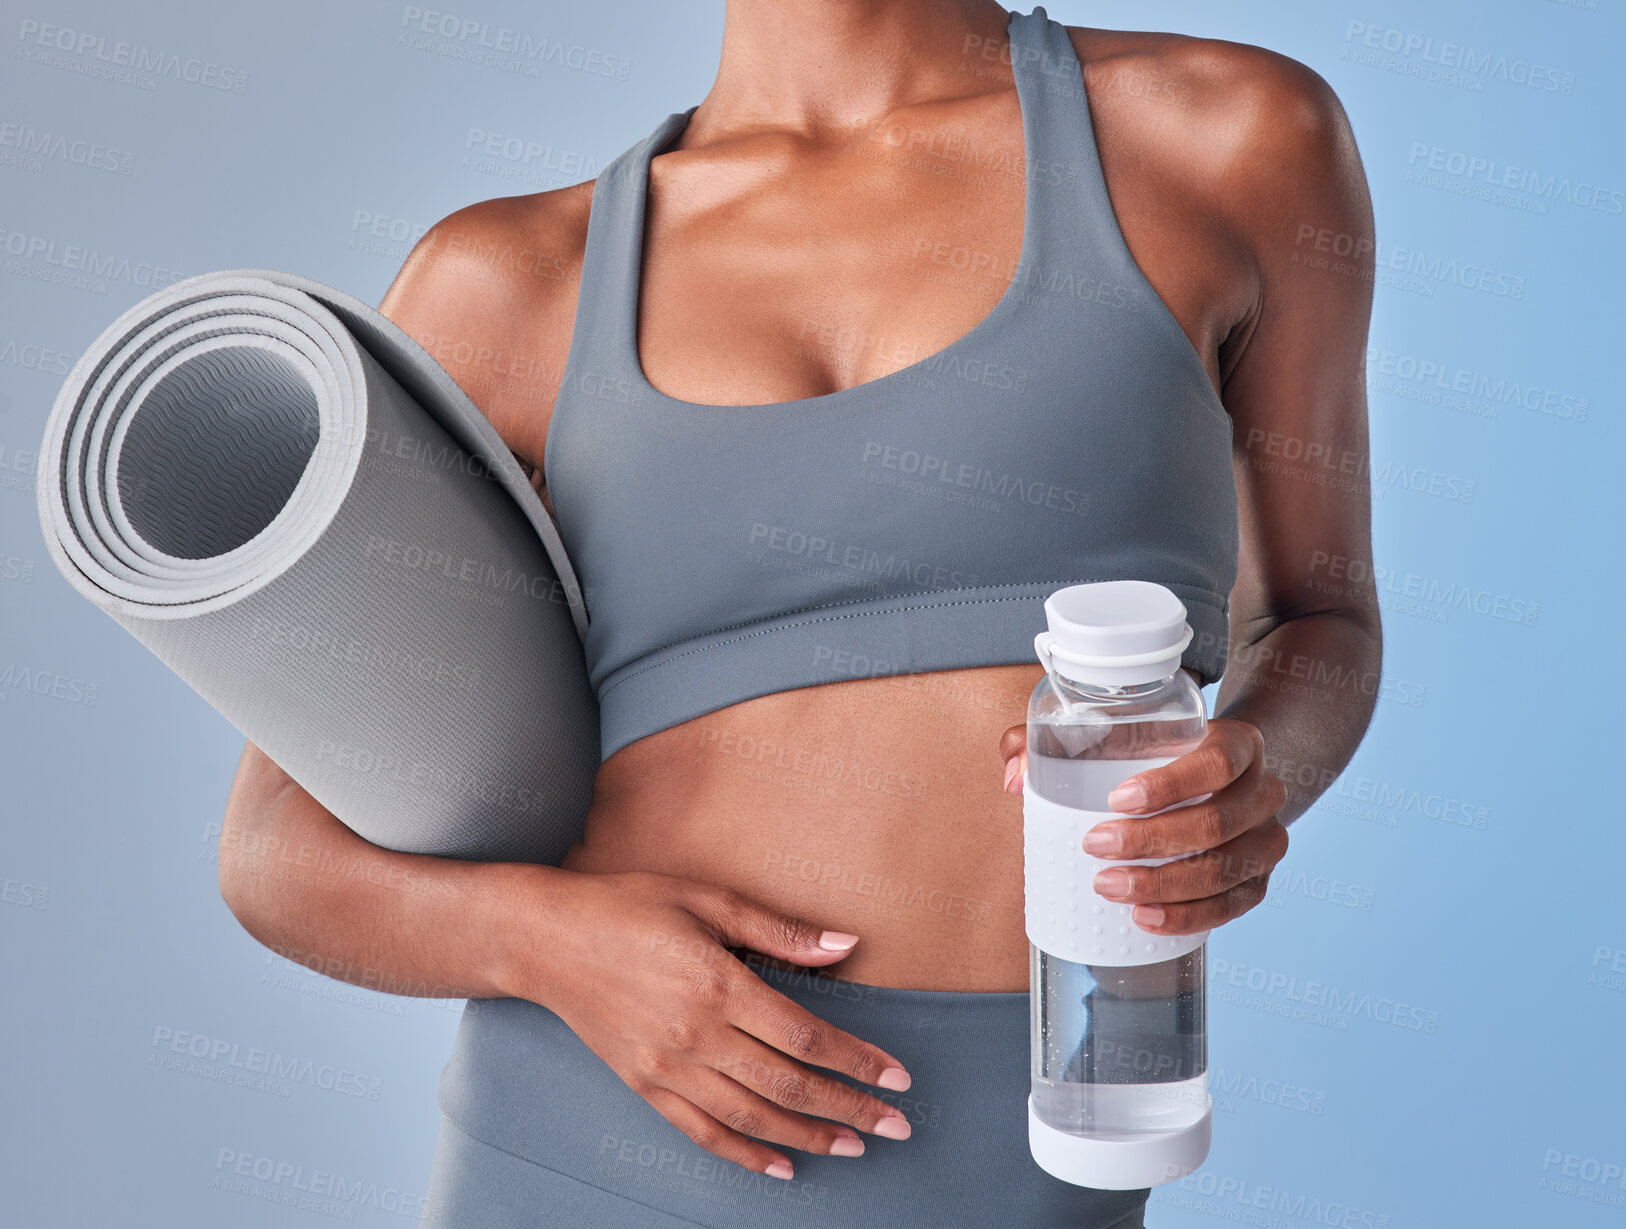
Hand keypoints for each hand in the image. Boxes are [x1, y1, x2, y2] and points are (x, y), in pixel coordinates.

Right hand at [502, 868, 915, 1181]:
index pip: (805, 1037)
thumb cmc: (629, 907)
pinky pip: (703, 1133)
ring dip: (808, 1137)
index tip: (897, 1077)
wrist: (547, 940)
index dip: (858, 1061)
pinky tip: (781, 1168)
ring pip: (752, 1117)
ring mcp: (667, 1067)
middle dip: (849, 1109)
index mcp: (718, 984)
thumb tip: (845, 946)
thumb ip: (778, 930)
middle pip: (788, 1086)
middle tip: (896, 1125)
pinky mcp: (645, 1086)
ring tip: (853, 1146)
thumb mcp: (707, 899)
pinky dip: (745, 1155)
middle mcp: (695, 1035)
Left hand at [999, 718, 1288, 934]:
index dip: (1170, 784)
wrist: (1224, 779)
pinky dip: (1188, 916)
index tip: (1115, 799)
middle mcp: (1264, 790)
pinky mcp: (1259, 880)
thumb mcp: (1119, 732)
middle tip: (1095, 846)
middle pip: (1217, 822)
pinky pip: (1231, 907)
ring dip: (1164, 885)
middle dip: (1151, 842)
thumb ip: (1056, 738)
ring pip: (1224, 870)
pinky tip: (1145, 918)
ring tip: (1108, 887)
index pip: (1217, 762)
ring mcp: (1267, 839)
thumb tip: (1014, 776)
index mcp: (1238, 743)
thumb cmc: (1159, 753)